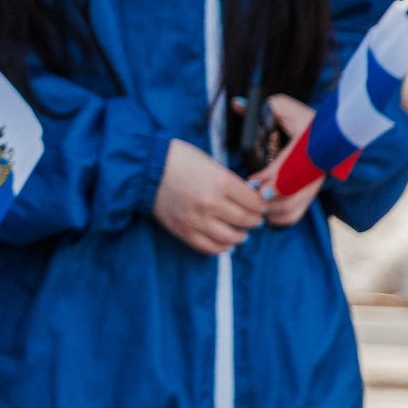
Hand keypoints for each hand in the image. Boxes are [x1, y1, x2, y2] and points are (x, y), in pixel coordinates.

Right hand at [153, 139, 265, 255]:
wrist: (146, 168)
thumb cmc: (180, 160)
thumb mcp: (211, 164)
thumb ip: (231, 182)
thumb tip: (250, 199)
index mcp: (220, 182)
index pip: (254, 202)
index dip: (261, 205)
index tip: (260, 205)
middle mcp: (211, 203)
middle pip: (246, 220)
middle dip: (254, 220)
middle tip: (254, 218)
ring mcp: (196, 219)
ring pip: (231, 237)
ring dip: (241, 236)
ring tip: (241, 232)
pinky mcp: (183, 230)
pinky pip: (209, 247)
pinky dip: (222, 248)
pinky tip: (226, 243)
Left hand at [250, 95, 323, 225]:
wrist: (330, 133)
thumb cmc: (302, 118)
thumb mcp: (284, 106)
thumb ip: (262, 107)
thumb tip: (237, 105)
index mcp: (309, 147)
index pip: (289, 170)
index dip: (269, 180)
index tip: (251, 183)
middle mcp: (314, 170)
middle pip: (289, 196)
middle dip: (265, 199)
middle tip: (248, 194)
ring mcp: (313, 185)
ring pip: (291, 208)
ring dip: (268, 208)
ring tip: (251, 201)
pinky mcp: (310, 194)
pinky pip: (294, 214)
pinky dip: (277, 217)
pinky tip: (262, 209)